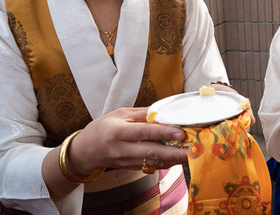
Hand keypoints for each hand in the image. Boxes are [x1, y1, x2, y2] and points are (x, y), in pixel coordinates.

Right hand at [68, 107, 187, 175]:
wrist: (85, 150)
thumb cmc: (103, 127)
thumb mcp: (119, 114)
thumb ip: (142, 114)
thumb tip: (164, 111)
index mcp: (118, 132)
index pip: (144, 132)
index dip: (164, 132)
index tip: (181, 132)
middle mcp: (122, 149)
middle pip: (152, 152)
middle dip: (175, 153)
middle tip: (193, 150)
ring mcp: (127, 161)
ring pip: (154, 162)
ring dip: (174, 159)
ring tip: (191, 154)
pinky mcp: (131, 168)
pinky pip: (152, 166)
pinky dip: (166, 162)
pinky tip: (178, 157)